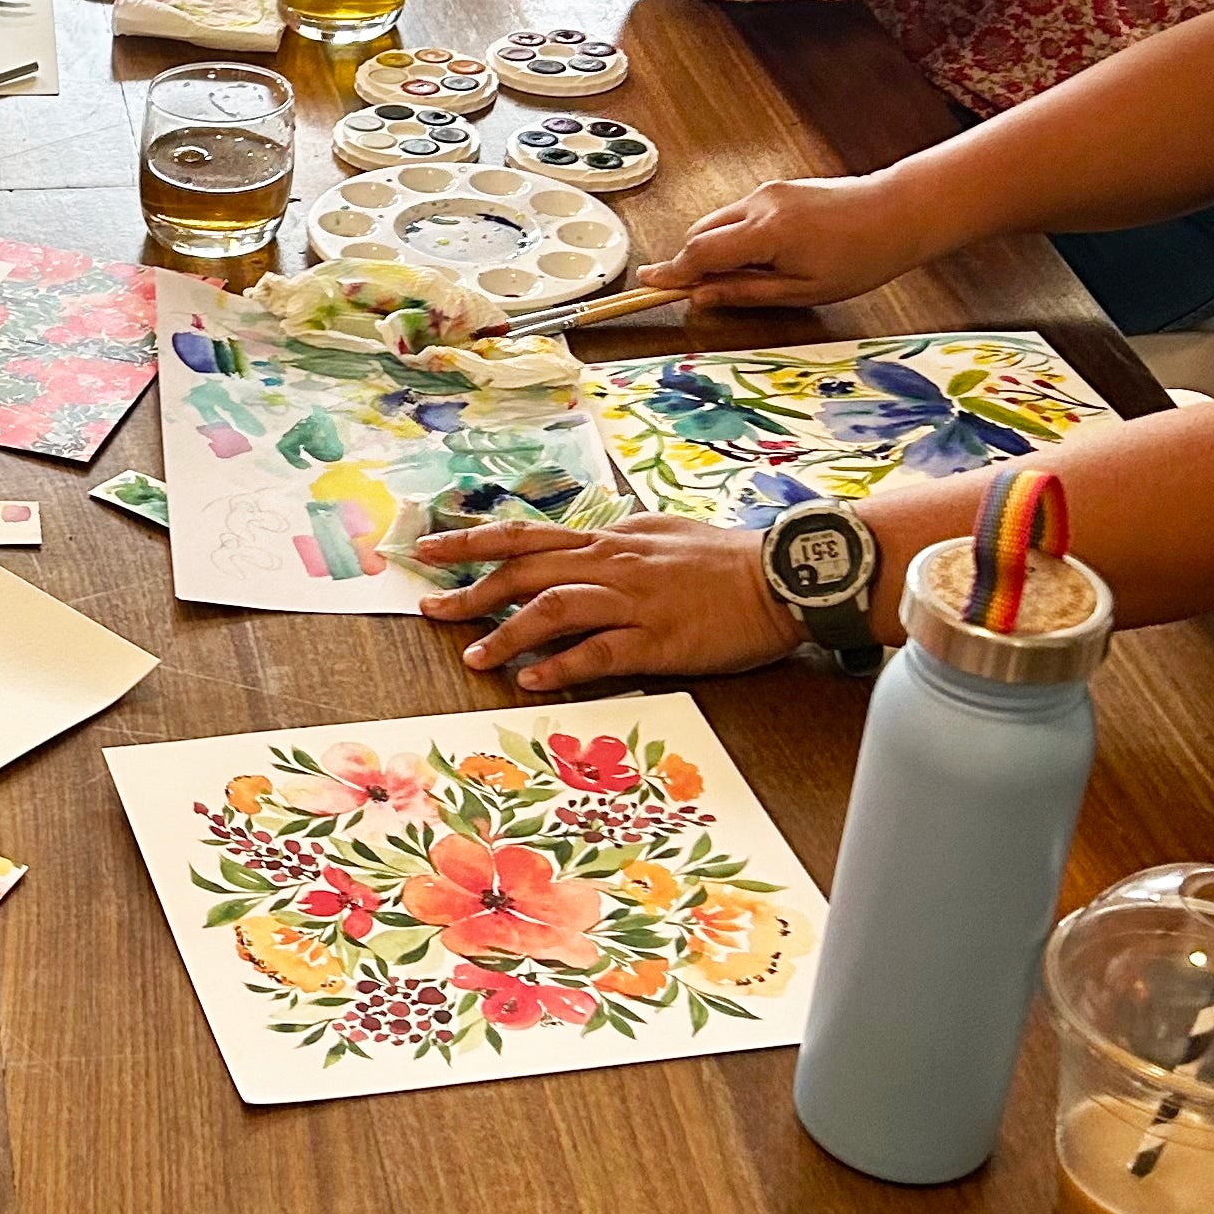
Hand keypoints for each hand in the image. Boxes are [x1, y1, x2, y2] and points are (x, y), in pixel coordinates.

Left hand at [414, 515, 797, 697]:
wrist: (784, 575)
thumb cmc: (726, 559)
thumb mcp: (662, 533)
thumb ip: (619, 541)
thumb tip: (587, 542)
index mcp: (609, 541)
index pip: (527, 536)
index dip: (473, 542)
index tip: (430, 550)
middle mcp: (613, 564)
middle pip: (526, 570)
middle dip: (471, 590)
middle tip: (429, 611)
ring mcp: (635, 601)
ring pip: (555, 608)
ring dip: (507, 633)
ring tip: (473, 658)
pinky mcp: (659, 639)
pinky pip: (601, 652)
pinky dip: (562, 666)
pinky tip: (532, 680)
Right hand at [648, 169, 923, 311]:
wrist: (899, 212)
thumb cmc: (862, 256)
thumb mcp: (803, 290)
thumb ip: (745, 293)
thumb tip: (701, 297)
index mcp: (766, 232)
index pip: (699, 252)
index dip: (673, 273)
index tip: (650, 285)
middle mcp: (759, 204)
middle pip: (700, 233)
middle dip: (694, 263)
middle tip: (704, 293)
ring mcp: (768, 193)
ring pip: (717, 222)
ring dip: (716, 249)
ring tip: (746, 277)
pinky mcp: (777, 190)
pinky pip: (739, 214)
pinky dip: (735, 236)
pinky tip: (763, 257)